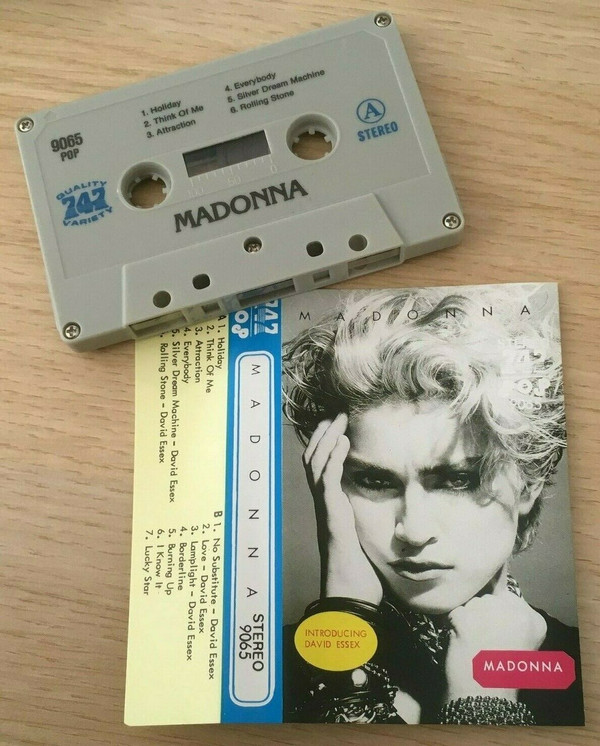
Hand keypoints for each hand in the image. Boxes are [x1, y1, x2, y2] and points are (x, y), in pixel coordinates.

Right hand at [303, 413, 382, 605]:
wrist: (350, 598)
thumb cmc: (360, 574)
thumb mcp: (366, 540)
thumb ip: (369, 523)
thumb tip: (389, 516)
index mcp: (330, 509)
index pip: (319, 469)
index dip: (324, 446)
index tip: (337, 427)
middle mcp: (323, 506)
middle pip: (312, 461)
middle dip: (323, 435)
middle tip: (336, 415)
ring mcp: (325, 511)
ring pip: (316, 466)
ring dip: (327, 440)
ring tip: (339, 421)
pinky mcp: (333, 517)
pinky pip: (328, 481)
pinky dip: (333, 459)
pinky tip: (344, 442)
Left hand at [444, 577, 546, 702]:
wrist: (485, 693)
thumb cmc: (508, 675)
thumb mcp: (529, 649)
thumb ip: (521, 621)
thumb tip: (503, 602)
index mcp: (533, 619)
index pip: (509, 598)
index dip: (499, 613)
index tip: (498, 629)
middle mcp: (512, 609)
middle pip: (490, 599)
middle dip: (484, 614)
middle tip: (486, 637)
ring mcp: (486, 609)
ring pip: (472, 604)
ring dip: (469, 617)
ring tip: (474, 642)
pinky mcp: (463, 614)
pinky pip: (456, 613)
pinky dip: (455, 625)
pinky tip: (462, 642)